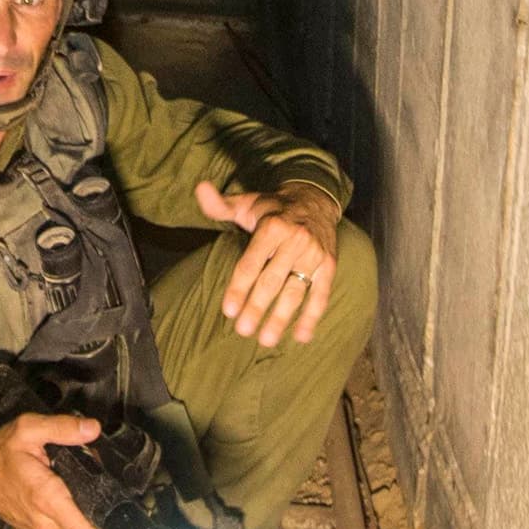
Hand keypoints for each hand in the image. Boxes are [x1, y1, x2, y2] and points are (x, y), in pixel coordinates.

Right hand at [0, 413, 115, 528]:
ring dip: (81, 503)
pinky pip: (67, 523)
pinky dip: (70, 508)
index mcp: (47, 498)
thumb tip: (92, 429)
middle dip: (95, 499)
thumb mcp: (28, 429)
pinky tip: (60, 489)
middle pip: (88, 519)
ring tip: (65, 478)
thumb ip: (62, 428)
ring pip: (79, 522)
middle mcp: (47, 520)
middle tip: (83, 471)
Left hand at [201, 179, 341, 349]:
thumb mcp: (246, 202)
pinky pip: (321, 294)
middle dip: (256, 308)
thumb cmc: (273, 208)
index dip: (238, 288)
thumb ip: (221, 204)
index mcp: (272, 227)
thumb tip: (200, 188)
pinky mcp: (329, 265)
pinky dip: (312, 316)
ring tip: (265, 339)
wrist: (316, 199)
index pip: (251, 263)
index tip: (228, 311)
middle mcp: (295, 240)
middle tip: (242, 331)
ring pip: (296, 291)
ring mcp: (314, 254)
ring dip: (281, 318)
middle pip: (272, 281)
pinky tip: (300, 336)